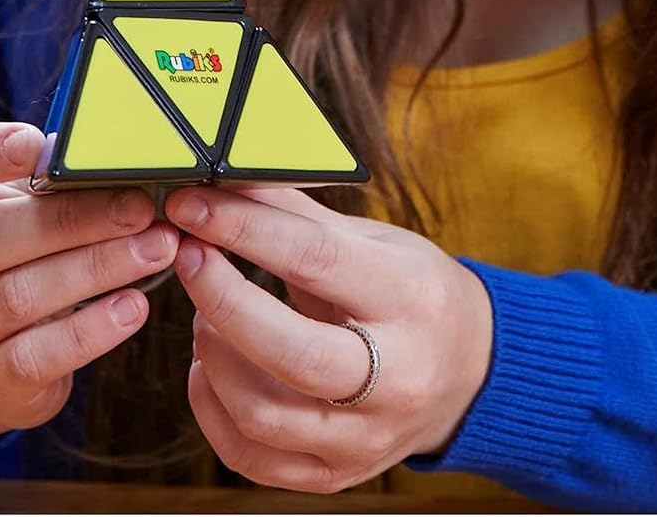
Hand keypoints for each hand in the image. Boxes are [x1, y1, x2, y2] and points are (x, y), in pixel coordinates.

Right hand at [0, 121, 178, 438]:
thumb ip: (39, 173)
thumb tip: (117, 151)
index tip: (35, 144)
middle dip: (70, 219)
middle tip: (138, 206)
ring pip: (14, 297)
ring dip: (95, 268)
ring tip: (155, 248)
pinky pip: (35, 356)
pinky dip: (91, 330)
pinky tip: (133, 306)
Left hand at [164, 185, 492, 493]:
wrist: (467, 372)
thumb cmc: (413, 292)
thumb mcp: (375, 241)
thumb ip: (298, 216)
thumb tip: (227, 182)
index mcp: (410, 297)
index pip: (316, 259)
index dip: (244, 228)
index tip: (194, 205)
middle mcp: (398, 376)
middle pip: (291, 351)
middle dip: (222, 299)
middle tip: (189, 257)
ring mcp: (368, 436)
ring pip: (262, 414)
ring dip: (213, 355)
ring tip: (207, 313)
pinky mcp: (338, 474)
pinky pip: (252, 458)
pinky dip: (212, 409)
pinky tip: (210, 368)